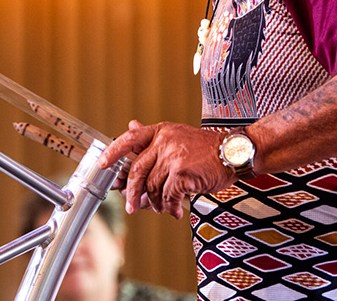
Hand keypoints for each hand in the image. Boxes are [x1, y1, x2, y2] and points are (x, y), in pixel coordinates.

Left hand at [98, 119, 232, 219]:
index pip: (130, 139)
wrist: (233, 152)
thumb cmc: (206, 148)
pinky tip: (175, 211)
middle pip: (137, 171)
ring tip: (164, 209)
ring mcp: (173, 157)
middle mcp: (164, 142)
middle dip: (132, 193)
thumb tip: (131, 125)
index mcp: (161, 132)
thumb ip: (153, 136)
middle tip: (132, 207)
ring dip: (156, 203)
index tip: (103, 165)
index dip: (113, 152)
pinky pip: (167, 196)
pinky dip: (170, 207)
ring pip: (152, 187)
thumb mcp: (177, 135)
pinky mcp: (182, 173)